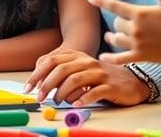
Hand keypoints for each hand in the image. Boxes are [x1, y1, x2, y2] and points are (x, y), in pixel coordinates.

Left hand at [23, 48, 148, 106]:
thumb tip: (39, 84)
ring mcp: (100, 73)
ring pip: (75, 80)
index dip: (37, 74)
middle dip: (47, 84)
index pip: (52, 60)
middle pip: (61, 69)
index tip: (28, 88)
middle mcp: (87, 61)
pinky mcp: (110, 86)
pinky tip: (75, 105)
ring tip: (58, 102)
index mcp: (77, 56)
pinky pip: (94, 92)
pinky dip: (82, 99)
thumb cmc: (101, 77)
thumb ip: (62, 73)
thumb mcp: (80, 70)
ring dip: (62, 93)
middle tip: (40, 98)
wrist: (131, 80)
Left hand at [89, 0, 160, 64]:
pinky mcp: (139, 56)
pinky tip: (102, 57)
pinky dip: (110, 58)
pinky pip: (120, 58)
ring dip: (113, 36)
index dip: (101, 1)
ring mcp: (136, 43)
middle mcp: (135, 29)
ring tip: (111, 36)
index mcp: (139, 13)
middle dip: (119, 21)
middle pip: (116, 23)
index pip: (114, 6)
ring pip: (116, 39)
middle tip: (125, 21)